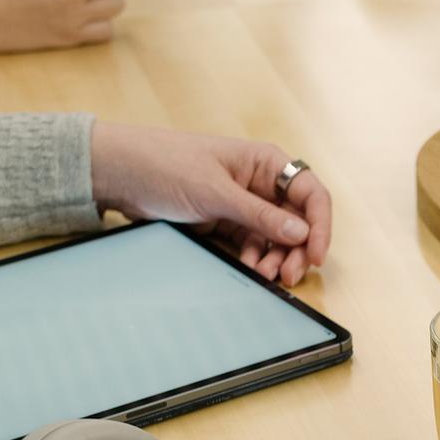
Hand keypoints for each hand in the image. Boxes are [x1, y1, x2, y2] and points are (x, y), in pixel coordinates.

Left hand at [90, 123, 332, 284]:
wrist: (120, 173)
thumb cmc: (164, 164)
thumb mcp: (215, 193)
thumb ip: (260, 216)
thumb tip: (301, 233)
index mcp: (265, 163)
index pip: (310, 194)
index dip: (320, 226)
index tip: (316, 255)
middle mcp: (260, 183)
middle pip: (297, 222)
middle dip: (297, 250)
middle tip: (288, 275)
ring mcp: (243, 205)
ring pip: (276, 239)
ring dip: (276, 259)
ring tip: (264, 275)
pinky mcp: (225, 223)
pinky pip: (253, 246)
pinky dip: (255, 260)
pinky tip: (250, 269)